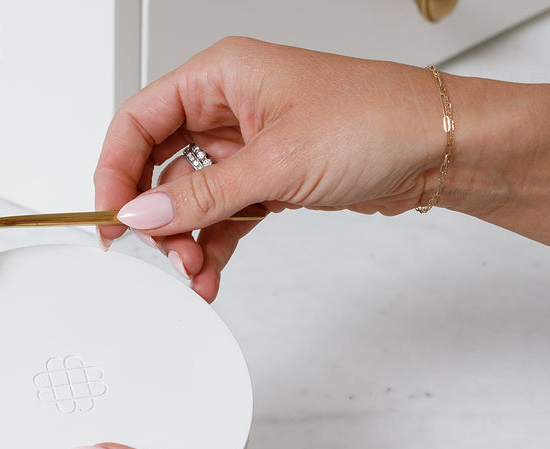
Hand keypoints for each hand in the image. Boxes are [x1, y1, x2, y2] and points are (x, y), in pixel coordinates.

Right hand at [96, 39, 445, 301]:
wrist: (438, 147)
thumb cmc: (377, 120)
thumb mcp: (276, 162)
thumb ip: (202, 195)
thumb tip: (143, 215)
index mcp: (221, 75)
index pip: (139, 121)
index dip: (115, 171)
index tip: (111, 218)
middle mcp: (229, 106)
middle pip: (158, 164)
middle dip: (154, 216)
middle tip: (158, 254)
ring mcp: (249, 144)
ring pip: (190, 198)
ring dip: (185, 240)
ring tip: (193, 272)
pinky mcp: (270, 179)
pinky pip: (222, 216)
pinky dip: (213, 245)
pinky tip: (210, 272)